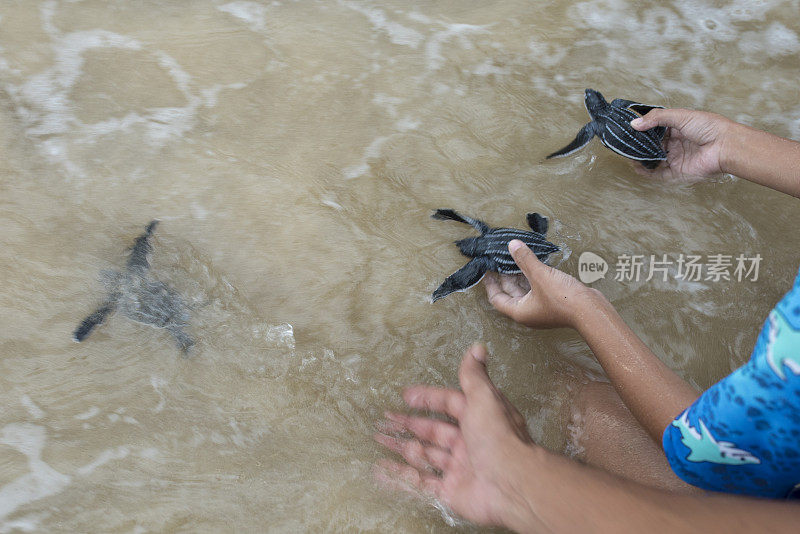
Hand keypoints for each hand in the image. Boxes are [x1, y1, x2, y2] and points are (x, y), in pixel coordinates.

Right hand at [373, 344, 536, 528]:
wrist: (510, 482)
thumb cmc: (499, 437)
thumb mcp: (484, 397)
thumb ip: (475, 375)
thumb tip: (478, 348)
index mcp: (479, 418)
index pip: (450, 404)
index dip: (428, 398)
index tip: (406, 395)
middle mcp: (470, 442)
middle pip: (434, 430)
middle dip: (409, 423)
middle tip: (386, 418)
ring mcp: (460, 468)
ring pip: (426, 455)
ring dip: (402, 446)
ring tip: (380, 438)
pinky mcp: (451, 492)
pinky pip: (422, 483)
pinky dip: (402, 478)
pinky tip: (384, 471)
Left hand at [484, 240, 594, 328]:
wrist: (590, 310)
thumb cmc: (563, 300)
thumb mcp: (539, 275)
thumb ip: (524, 260)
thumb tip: (512, 245)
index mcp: (519, 312)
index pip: (496, 299)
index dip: (490, 284)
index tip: (487, 271)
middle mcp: (528, 313)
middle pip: (510, 293)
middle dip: (505, 276)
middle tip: (501, 259)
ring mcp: (541, 309)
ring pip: (525, 291)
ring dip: (520, 276)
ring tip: (516, 259)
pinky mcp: (553, 303)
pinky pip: (537, 289)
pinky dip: (533, 278)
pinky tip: (534, 265)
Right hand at [630, 108, 735, 180]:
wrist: (725, 146)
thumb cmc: (709, 127)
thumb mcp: (681, 116)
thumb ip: (657, 118)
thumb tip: (634, 124)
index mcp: (678, 128)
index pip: (656, 129)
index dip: (644, 129)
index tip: (630, 129)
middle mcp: (676, 144)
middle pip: (653, 145)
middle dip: (640, 144)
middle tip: (625, 142)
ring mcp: (676, 158)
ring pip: (653, 159)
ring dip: (641, 158)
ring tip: (628, 154)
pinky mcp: (677, 172)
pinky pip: (658, 174)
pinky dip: (646, 172)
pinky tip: (636, 166)